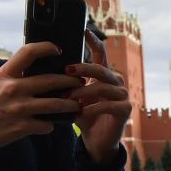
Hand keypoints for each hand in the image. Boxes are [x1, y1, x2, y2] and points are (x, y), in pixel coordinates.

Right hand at [0, 43, 84, 160]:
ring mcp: (17, 109)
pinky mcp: (20, 127)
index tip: (58, 49)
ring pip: (54, 104)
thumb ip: (13, 77)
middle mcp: (12, 89)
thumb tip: (36, 71)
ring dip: (69, 104)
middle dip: (70, 80)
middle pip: (50, 79)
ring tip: (77, 104)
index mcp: (4, 74)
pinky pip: (45, 125)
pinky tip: (51, 125)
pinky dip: (50, 125)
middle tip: (79, 81)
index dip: (47, 47)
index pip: (28, 52)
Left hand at [66, 32, 131, 165]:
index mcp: (104, 76)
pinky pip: (108, 105)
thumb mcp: (73, 97)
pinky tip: (81, 112)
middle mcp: (116, 82)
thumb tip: (45, 70)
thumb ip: (67, 84)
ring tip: (68, 98)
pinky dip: (92, 108)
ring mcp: (123, 96)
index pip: (101, 54)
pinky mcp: (125, 110)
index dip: (94, 41)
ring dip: (83, 92)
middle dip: (82, 68)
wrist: (96, 141)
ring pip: (102, 87)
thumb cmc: (84, 116)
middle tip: (66, 70)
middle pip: (101, 69)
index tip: (84, 29)